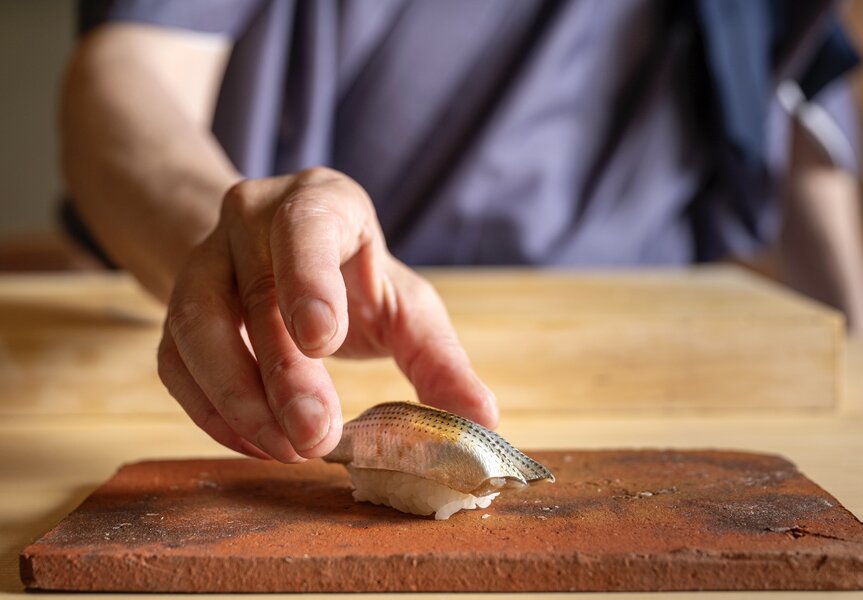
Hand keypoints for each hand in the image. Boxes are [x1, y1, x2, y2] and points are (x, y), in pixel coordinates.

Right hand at [157, 168, 497, 461]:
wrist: (284, 260)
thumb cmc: (357, 279)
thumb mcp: (408, 306)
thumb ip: (439, 358)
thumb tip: (483, 420)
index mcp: (319, 201)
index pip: (305, 226)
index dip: (308, 280)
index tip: (323, 340)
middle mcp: (251, 219)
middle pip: (253, 292)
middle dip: (282, 374)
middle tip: (316, 436)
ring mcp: (204, 261)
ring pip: (195, 328)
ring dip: (238, 400)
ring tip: (289, 449)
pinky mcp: (177, 308)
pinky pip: (175, 364)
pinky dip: (211, 412)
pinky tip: (256, 443)